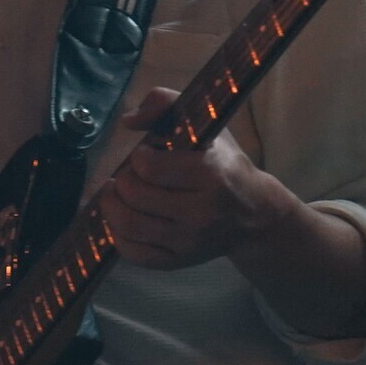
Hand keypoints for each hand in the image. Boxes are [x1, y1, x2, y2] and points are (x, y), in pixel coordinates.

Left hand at [105, 86, 301, 269]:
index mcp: (210, 174)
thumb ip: (165, 103)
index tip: (147, 154)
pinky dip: (117, 234)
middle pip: (135, 195)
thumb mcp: (204, 123)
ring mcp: (189, 241)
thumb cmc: (224, 163)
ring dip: (112, 204)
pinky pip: (134, 253)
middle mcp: (201, 212)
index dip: (139, 157)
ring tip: (117, 192)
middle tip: (133, 174)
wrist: (253, 214)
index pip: (150, 168)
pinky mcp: (179, 261)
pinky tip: (121, 219)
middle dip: (125, 179)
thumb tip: (127, 120)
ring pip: (129, 225)